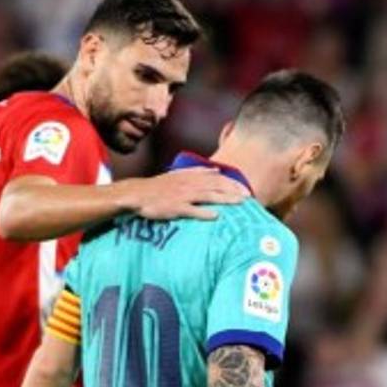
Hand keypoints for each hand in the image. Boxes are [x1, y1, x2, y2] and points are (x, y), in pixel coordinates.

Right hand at [133, 167, 249, 220]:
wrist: (138, 194)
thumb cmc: (159, 187)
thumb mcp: (179, 174)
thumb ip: (198, 172)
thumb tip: (216, 170)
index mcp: (191, 175)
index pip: (217, 177)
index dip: (232, 182)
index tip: (246, 189)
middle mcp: (189, 183)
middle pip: (216, 185)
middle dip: (234, 190)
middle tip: (248, 197)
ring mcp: (183, 195)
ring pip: (209, 196)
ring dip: (225, 199)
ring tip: (239, 204)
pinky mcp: (175, 207)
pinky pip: (192, 210)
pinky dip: (204, 213)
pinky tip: (215, 216)